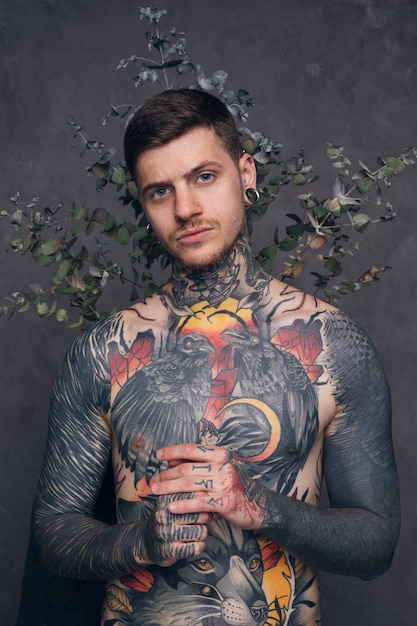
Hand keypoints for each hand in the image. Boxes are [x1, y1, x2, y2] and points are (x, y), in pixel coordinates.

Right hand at [141, 492, 209, 566]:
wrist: (146, 543)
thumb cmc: (167, 520)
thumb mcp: (171, 502)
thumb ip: (189, 496)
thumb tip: (211, 495)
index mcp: (166, 500)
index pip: (196, 496)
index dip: (204, 502)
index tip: (203, 506)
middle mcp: (165, 515)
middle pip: (201, 515)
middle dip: (206, 519)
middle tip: (201, 521)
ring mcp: (167, 533)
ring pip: (201, 532)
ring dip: (201, 534)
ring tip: (195, 533)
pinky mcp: (170, 551)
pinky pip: (196, 548)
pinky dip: (199, 547)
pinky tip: (193, 544)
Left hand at [151, 443, 267, 530]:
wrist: (259, 504)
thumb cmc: (234, 485)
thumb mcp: (219, 468)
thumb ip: (198, 463)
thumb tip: (171, 458)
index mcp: (221, 454)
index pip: (192, 449)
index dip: (173, 451)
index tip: (159, 455)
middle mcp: (223, 466)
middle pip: (187, 468)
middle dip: (167, 474)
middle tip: (154, 480)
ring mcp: (224, 484)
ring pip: (189, 484)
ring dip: (169, 488)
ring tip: (156, 491)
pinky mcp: (225, 502)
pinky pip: (198, 502)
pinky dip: (183, 505)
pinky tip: (171, 507)